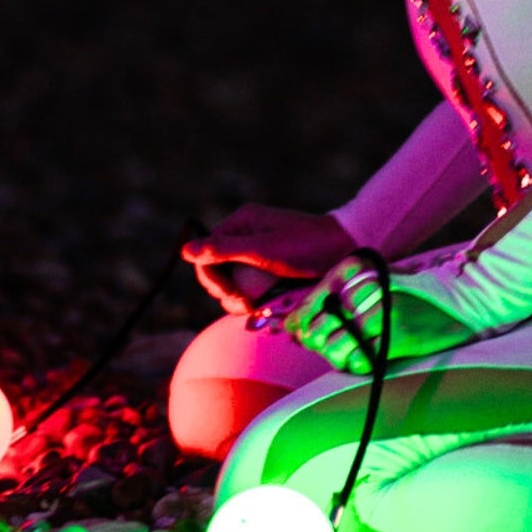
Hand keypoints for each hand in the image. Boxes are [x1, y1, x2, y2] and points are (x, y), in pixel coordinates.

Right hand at [183, 207, 355, 314]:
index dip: (213, 279)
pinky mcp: (271, 269)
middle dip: (228, 292)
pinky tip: (267, 307)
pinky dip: (256, 300)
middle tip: (247, 307)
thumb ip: (223, 250)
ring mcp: (258, 253)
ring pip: (234, 284)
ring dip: (241, 300)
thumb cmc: (306, 246)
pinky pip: (252, 287)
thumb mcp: (262, 250)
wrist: (347, 249)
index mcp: (241, 222)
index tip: (233, 297)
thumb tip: (184, 250)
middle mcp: (245, 235)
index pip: (205, 254)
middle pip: (217, 272)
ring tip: (258, 309)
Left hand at [288, 258, 476, 374]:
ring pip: (336, 346)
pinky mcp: (397, 334)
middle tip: (332, 344)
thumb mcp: (371, 285)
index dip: (303, 321)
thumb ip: (330, 301)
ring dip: (338, 356)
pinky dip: (358, 364)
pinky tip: (368, 356)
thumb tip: (290, 325)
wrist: (460, 302)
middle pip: (320, 326)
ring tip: (352, 352)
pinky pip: (360, 359)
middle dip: (319, 341)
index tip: (302, 331)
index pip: (314, 301)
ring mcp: (383, 310)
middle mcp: (367, 286)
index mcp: (359, 269)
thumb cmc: (409, 296)